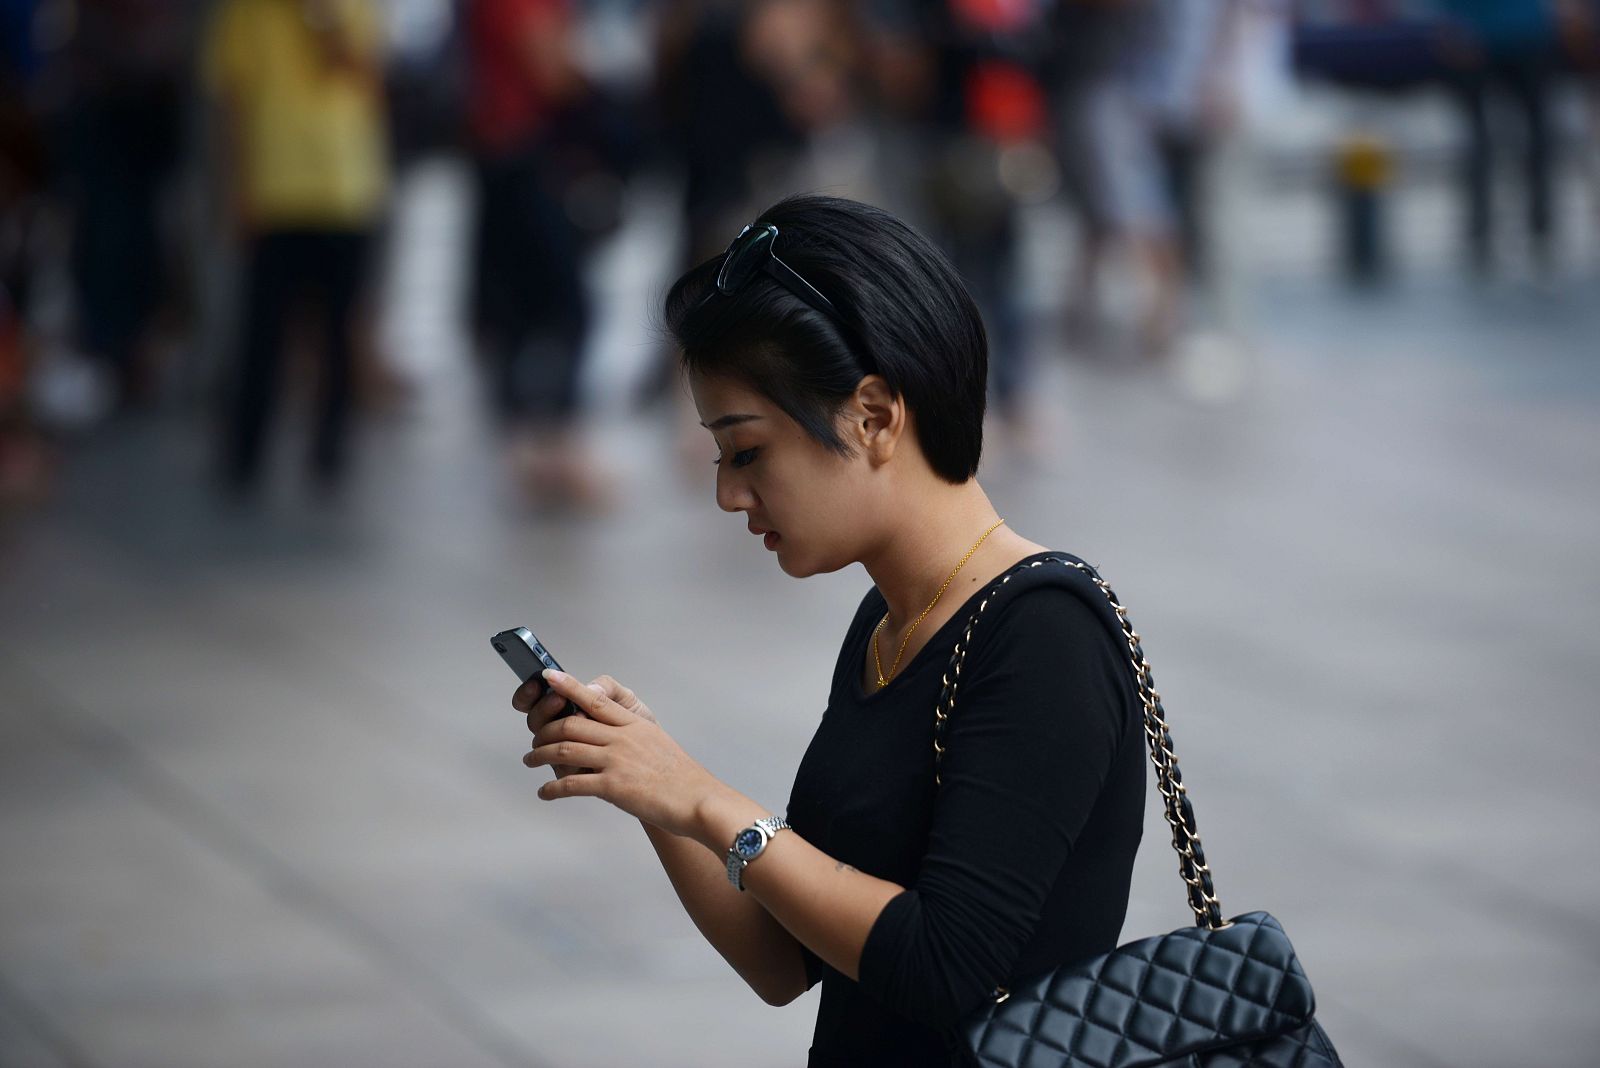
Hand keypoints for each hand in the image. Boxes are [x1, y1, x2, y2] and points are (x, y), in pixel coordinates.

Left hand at [521, 669, 719, 837]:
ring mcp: (616, 760)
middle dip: (544, 731)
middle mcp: (622, 737)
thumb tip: (611, 734)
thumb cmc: (681, 775)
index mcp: (633, 724)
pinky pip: (572, 783)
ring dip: (540, 756)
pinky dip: (552, 788)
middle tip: (535, 740)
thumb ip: (632, 733)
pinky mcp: (613, 786)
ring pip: (564, 750)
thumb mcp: (657, 740)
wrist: (697, 799)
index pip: (595, 699)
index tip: (549, 676)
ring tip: (531, 761)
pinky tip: (545, 792)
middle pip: (570, 724)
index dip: (569, 686)